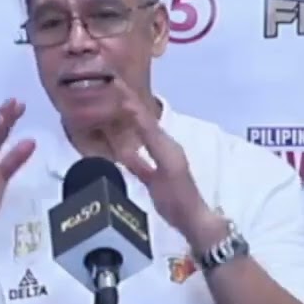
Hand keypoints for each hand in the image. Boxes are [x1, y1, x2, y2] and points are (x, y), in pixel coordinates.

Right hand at [99, 82, 220, 242]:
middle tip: (112, 88)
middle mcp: (163, 147)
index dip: (130, 101)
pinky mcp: (153, 175)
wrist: (190, 219)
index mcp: (166, 144)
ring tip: (112, 108)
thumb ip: (151, 142)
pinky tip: (116, 146)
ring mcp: (158, 160)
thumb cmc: (179, 196)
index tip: (116, 84)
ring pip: (139, 135)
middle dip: (128, 104)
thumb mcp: (166, 166)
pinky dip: (126, 147)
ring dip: (127, 122)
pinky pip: (136, 155)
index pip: (144, 116)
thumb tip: (136, 117)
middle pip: (142, 121)